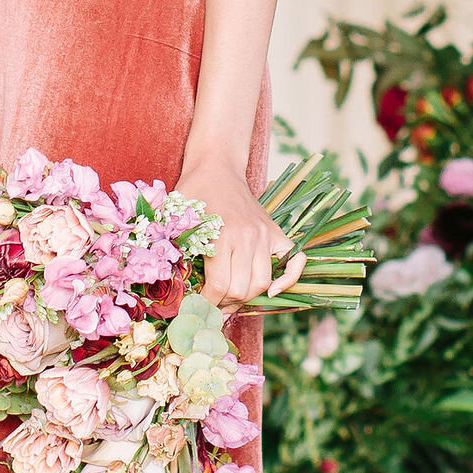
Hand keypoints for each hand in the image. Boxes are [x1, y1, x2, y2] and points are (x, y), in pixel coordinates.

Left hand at [177, 155, 288, 307]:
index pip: (220, 286)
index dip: (207, 302)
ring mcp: (265, 234)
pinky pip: (295, 260)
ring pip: (262, 282)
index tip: (197, 306)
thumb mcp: (178, 221)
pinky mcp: (275, 232)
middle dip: (224, 303)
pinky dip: (289, 279)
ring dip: (246, 297)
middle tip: (211, 305)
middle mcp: (248, 236)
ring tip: (230, 299)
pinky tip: (273, 291)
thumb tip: (178, 290)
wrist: (216, 166)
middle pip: (242, 289)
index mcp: (222, 235)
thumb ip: (179, 252)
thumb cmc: (193, 193)